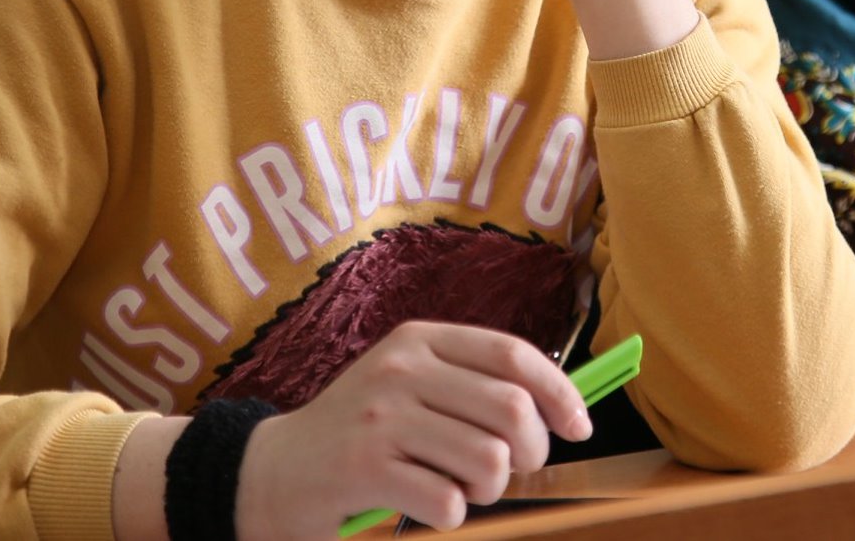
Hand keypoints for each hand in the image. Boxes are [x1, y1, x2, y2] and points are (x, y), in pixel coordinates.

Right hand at [235, 322, 590, 537]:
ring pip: (487, 460)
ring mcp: (381, 418)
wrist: (274, 473)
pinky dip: (449, 515)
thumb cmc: (360, 434)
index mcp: (420, 340)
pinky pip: (447, 501)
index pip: (512, 355)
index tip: (580, 426)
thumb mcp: (410, 388)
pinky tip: (422, 505)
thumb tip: (559, 407)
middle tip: (509, 471)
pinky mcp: (363, 468)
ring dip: (488, 490)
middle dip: (529, 452)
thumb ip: (471, 387)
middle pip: (511, 409)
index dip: (559, 392)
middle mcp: (401, 369)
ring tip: (458, 489)